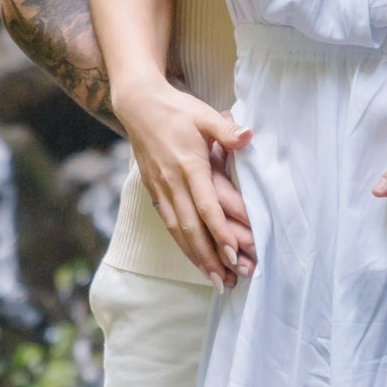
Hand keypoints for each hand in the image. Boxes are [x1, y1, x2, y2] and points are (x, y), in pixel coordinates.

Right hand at [114, 81, 253, 286]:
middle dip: (209, 258)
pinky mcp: (153, 190)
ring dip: (195, 256)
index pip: (206, 206)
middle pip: (191, 228)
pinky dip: (181, 243)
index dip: (220, 233)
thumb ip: (226, 130)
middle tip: (226, 282)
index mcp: (189, 165)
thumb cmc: (176, 109)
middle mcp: (173, 182)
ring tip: (213, 279)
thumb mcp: (204, 114)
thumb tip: (248, 136)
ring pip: (177, 230)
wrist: (138, 105)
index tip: (233, 255)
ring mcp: (160, 188)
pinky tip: (192, 256)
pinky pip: (168, 223)